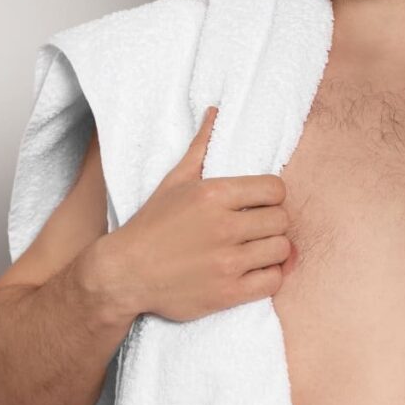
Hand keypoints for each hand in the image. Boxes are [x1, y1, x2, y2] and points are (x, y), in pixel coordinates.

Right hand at [104, 106, 292, 321]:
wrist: (123, 274)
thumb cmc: (152, 224)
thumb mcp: (175, 180)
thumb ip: (202, 146)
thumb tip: (216, 111)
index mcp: (214, 195)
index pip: (275, 189)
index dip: (272, 195)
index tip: (261, 203)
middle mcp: (224, 227)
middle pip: (281, 219)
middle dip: (273, 221)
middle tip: (258, 226)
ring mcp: (227, 262)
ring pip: (281, 249)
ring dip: (274, 249)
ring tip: (258, 248)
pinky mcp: (227, 293)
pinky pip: (273, 281)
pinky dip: (270, 276)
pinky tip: (255, 270)